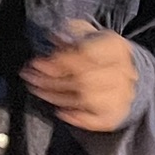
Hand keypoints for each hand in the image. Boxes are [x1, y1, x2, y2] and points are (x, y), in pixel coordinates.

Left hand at [21, 19, 140, 131]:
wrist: (124, 74)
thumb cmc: (100, 53)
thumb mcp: (87, 35)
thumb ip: (71, 33)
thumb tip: (55, 37)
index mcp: (116, 49)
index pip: (87, 54)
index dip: (59, 59)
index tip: (37, 63)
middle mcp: (124, 73)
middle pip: (85, 79)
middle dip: (52, 80)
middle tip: (30, 77)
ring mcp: (121, 96)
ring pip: (87, 100)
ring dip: (56, 97)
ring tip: (37, 90)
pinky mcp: (116, 114)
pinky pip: (96, 120)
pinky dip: (77, 118)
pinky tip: (61, 112)